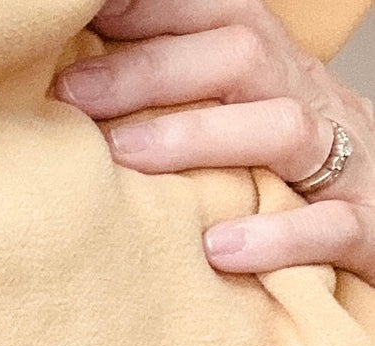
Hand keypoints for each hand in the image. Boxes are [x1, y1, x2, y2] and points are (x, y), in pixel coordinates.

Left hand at [55, 0, 374, 283]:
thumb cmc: (287, 182)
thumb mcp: (239, 127)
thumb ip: (180, 104)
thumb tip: (81, 84)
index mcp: (276, 76)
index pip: (220, 19)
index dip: (152, 12)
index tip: (82, 16)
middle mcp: (309, 104)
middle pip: (241, 58)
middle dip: (152, 70)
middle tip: (72, 92)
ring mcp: (342, 163)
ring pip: (282, 129)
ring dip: (199, 138)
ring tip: (125, 156)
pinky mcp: (364, 226)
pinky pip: (328, 227)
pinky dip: (275, 236)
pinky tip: (216, 249)